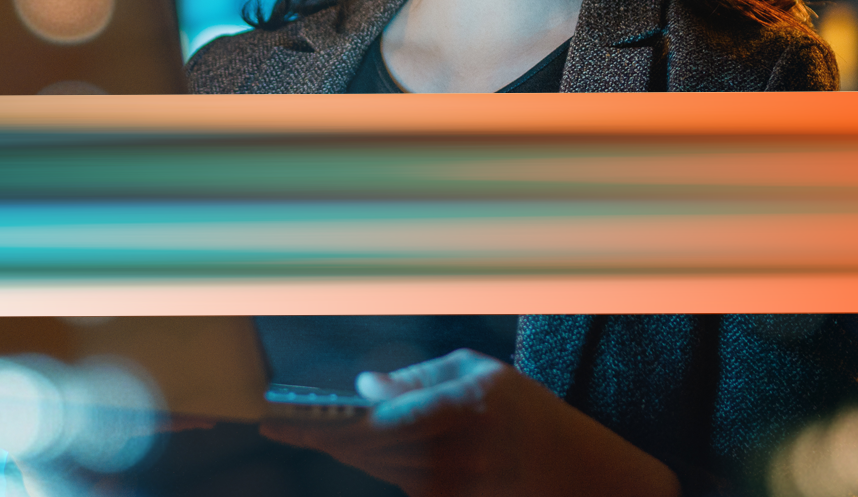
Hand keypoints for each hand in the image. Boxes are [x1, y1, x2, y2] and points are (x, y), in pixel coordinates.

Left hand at [261, 349, 678, 496]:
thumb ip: (419, 377)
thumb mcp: (481, 372)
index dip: (321, 425)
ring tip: (308, 430)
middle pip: (363, 450)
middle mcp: (452, 455)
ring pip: (373, 468)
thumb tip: (364, 387)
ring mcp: (449, 487)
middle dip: (320, 437)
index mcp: (460, 409)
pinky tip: (358, 445)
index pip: (373, 423)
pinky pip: (394, 480)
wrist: (579, 472)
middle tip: (280, 424)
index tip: (279, 421)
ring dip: (341, 449)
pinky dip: (372, 462)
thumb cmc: (529, 412)